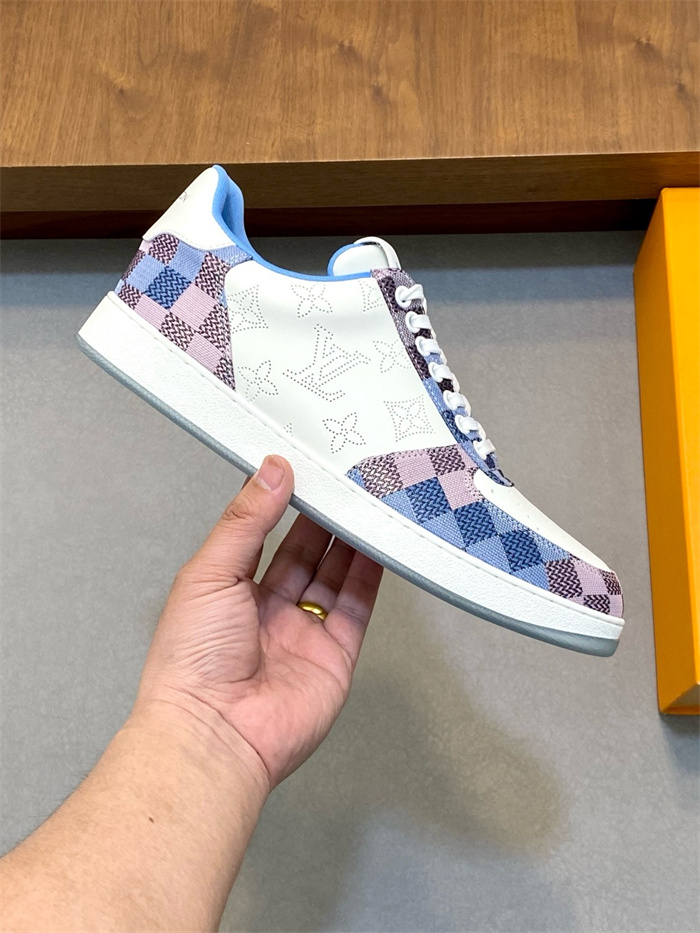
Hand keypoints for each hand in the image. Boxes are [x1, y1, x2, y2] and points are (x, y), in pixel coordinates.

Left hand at [135, 455, 382, 789]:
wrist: (216, 734)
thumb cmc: (192, 661)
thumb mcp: (210, 573)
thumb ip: (246, 521)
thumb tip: (272, 471)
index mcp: (228, 590)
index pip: (262, 535)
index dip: (283, 503)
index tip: (304, 469)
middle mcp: (267, 611)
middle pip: (303, 552)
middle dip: (323, 517)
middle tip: (344, 481)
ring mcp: (303, 633)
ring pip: (334, 575)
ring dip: (350, 540)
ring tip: (367, 502)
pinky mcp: (334, 655)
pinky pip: (357, 607)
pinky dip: (371, 576)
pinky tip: (379, 545)